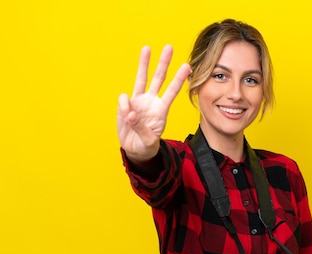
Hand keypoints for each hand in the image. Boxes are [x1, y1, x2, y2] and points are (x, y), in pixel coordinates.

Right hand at [117, 45, 191, 162]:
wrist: (134, 149)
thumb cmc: (146, 146)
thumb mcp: (148, 143)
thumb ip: (141, 129)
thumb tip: (131, 114)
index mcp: (161, 110)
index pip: (172, 92)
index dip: (179, 79)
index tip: (187, 67)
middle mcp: (152, 102)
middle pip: (159, 78)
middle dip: (164, 63)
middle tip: (169, 47)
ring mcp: (139, 101)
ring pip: (142, 78)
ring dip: (144, 63)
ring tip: (147, 48)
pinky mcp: (127, 104)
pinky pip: (124, 99)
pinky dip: (124, 106)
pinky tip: (126, 117)